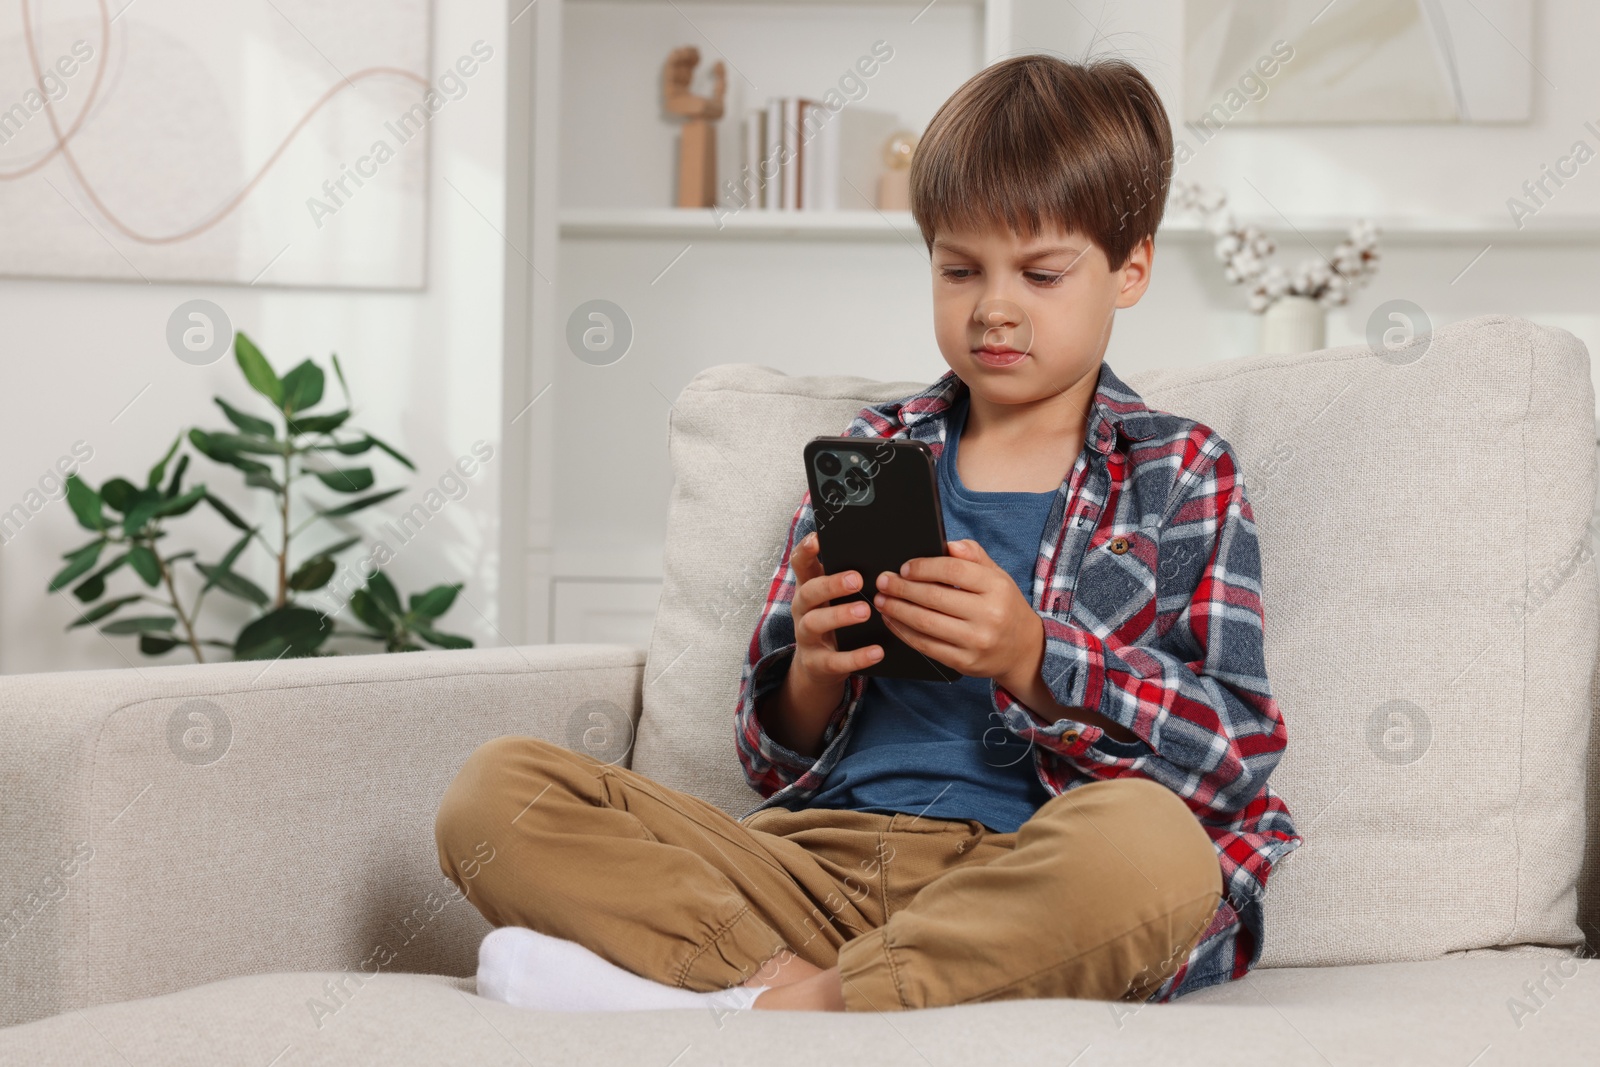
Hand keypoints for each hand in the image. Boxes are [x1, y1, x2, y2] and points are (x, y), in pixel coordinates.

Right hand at [789, 531, 883, 685]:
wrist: (816, 668)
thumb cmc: (833, 622)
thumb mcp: (833, 599)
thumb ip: (847, 578)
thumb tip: (883, 559)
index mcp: (808, 588)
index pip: (800, 564)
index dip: (805, 550)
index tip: (818, 538)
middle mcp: (803, 610)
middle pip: (809, 592)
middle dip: (831, 584)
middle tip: (857, 579)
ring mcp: (806, 637)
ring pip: (815, 623)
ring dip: (840, 615)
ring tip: (865, 611)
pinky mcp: (816, 663)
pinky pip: (835, 660)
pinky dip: (856, 657)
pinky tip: (876, 651)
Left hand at [872, 539, 1043, 681]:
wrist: (1024, 650)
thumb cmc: (1004, 607)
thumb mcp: (997, 576)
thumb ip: (974, 556)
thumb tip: (949, 544)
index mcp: (997, 587)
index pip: (953, 570)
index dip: (924, 567)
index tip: (904, 567)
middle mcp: (989, 615)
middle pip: (934, 597)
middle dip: (901, 588)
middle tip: (883, 581)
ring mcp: (976, 641)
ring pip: (925, 623)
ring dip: (897, 610)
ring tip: (881, 600)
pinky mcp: (964, 662)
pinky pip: (926, 645)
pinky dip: (903, 631)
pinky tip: (892, 620)